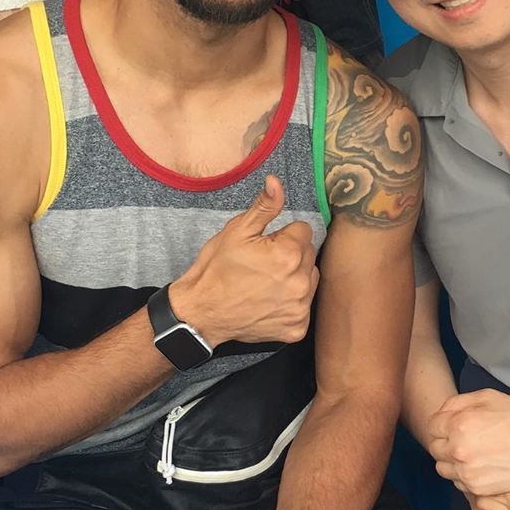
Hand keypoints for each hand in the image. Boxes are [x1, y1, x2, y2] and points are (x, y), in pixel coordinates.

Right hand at [171, 175, 318, 346]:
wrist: (200, 313)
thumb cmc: (216, 270)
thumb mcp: (237, 231)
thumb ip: (264, 206)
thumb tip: (276, 182)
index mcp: (288, 253)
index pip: (303, 231)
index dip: (281, 235)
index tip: (263, 246)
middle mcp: (300, 282)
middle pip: (308, 254)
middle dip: (290, 255)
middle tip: (262, 265)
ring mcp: (299, 307)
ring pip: (309, 278)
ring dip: (294, 277)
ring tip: (266, 283)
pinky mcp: (296, 327)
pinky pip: (303, 306)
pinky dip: (290, 304)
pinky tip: (269, 302)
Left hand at [428, 388, 509, 495]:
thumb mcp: (489, 397)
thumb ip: (459, 403)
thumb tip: (443, 414)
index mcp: (459, 424)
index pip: (433, 426)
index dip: (443, 424)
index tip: (455, 425)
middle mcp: (459, 449)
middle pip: (435, 449)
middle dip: (445, 442)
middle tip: (464, 440)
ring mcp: (468, 472)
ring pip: (444, 468)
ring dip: (452, 461)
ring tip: (472, 453)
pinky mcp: (479, 488)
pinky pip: (459, 483)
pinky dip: (465, 476)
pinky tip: (481, 466)